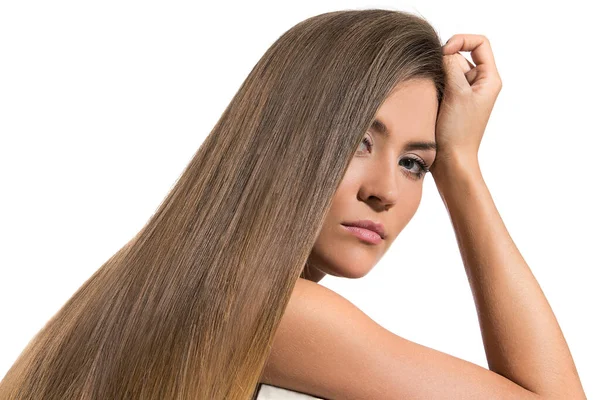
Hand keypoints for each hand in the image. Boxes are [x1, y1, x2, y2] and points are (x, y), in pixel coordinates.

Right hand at [430, 34, 502, 175]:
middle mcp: (478, 84)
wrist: (450, 162)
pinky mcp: (450, 103)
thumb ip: (451, 66)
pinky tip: (428, 101)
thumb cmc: (458, 132)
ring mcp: (464, 94)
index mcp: (489, 79)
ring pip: (447, 70)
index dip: (461, 41)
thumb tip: (443, 52)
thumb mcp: (457, 93)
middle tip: (436, 80)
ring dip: (436, 77)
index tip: (443, 53)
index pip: (479, 43)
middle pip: (461, 56)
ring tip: (432, 95)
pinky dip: (432, 87)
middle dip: (444, 62)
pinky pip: (440, 85)